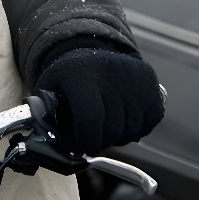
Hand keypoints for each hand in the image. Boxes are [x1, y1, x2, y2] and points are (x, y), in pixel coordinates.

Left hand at [35, 47, 164, 155]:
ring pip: (131, 130)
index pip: (89, 119)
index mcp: (80, 73)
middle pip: (111, 128)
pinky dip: (136, 129)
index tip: (78, 147)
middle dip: (99, 141)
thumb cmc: (68, 79)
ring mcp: (134, 77)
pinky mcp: (151, 83)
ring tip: (105, 127)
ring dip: (117, 137)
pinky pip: (149, 123)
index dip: (84, 141)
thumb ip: (46, 116)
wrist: (91, 52)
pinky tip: (122, 120)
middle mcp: (110, 72)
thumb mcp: (48, 90)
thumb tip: (50, 144)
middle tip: (91, 139)